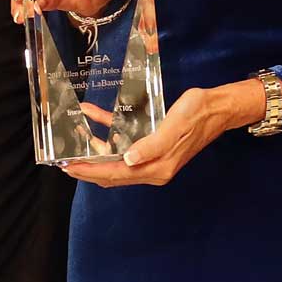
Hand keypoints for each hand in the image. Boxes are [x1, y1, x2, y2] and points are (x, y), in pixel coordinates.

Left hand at [63, 80, 263, 187]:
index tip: (68, 169)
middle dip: (88, 169)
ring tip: (73, 146)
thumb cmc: (197, 114)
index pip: (116, 174)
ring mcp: (153, 157)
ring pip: (117, 160)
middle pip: (113, 173)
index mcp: (157, 167)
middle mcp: (153, 167)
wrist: (218, 107)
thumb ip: (151, 145)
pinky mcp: (154, 144)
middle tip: (64, 164)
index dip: (90, 172)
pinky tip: (94, 116)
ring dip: (96, 153)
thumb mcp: (174, 127)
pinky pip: (127, 141)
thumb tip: (128, 160)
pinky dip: (110, 131)